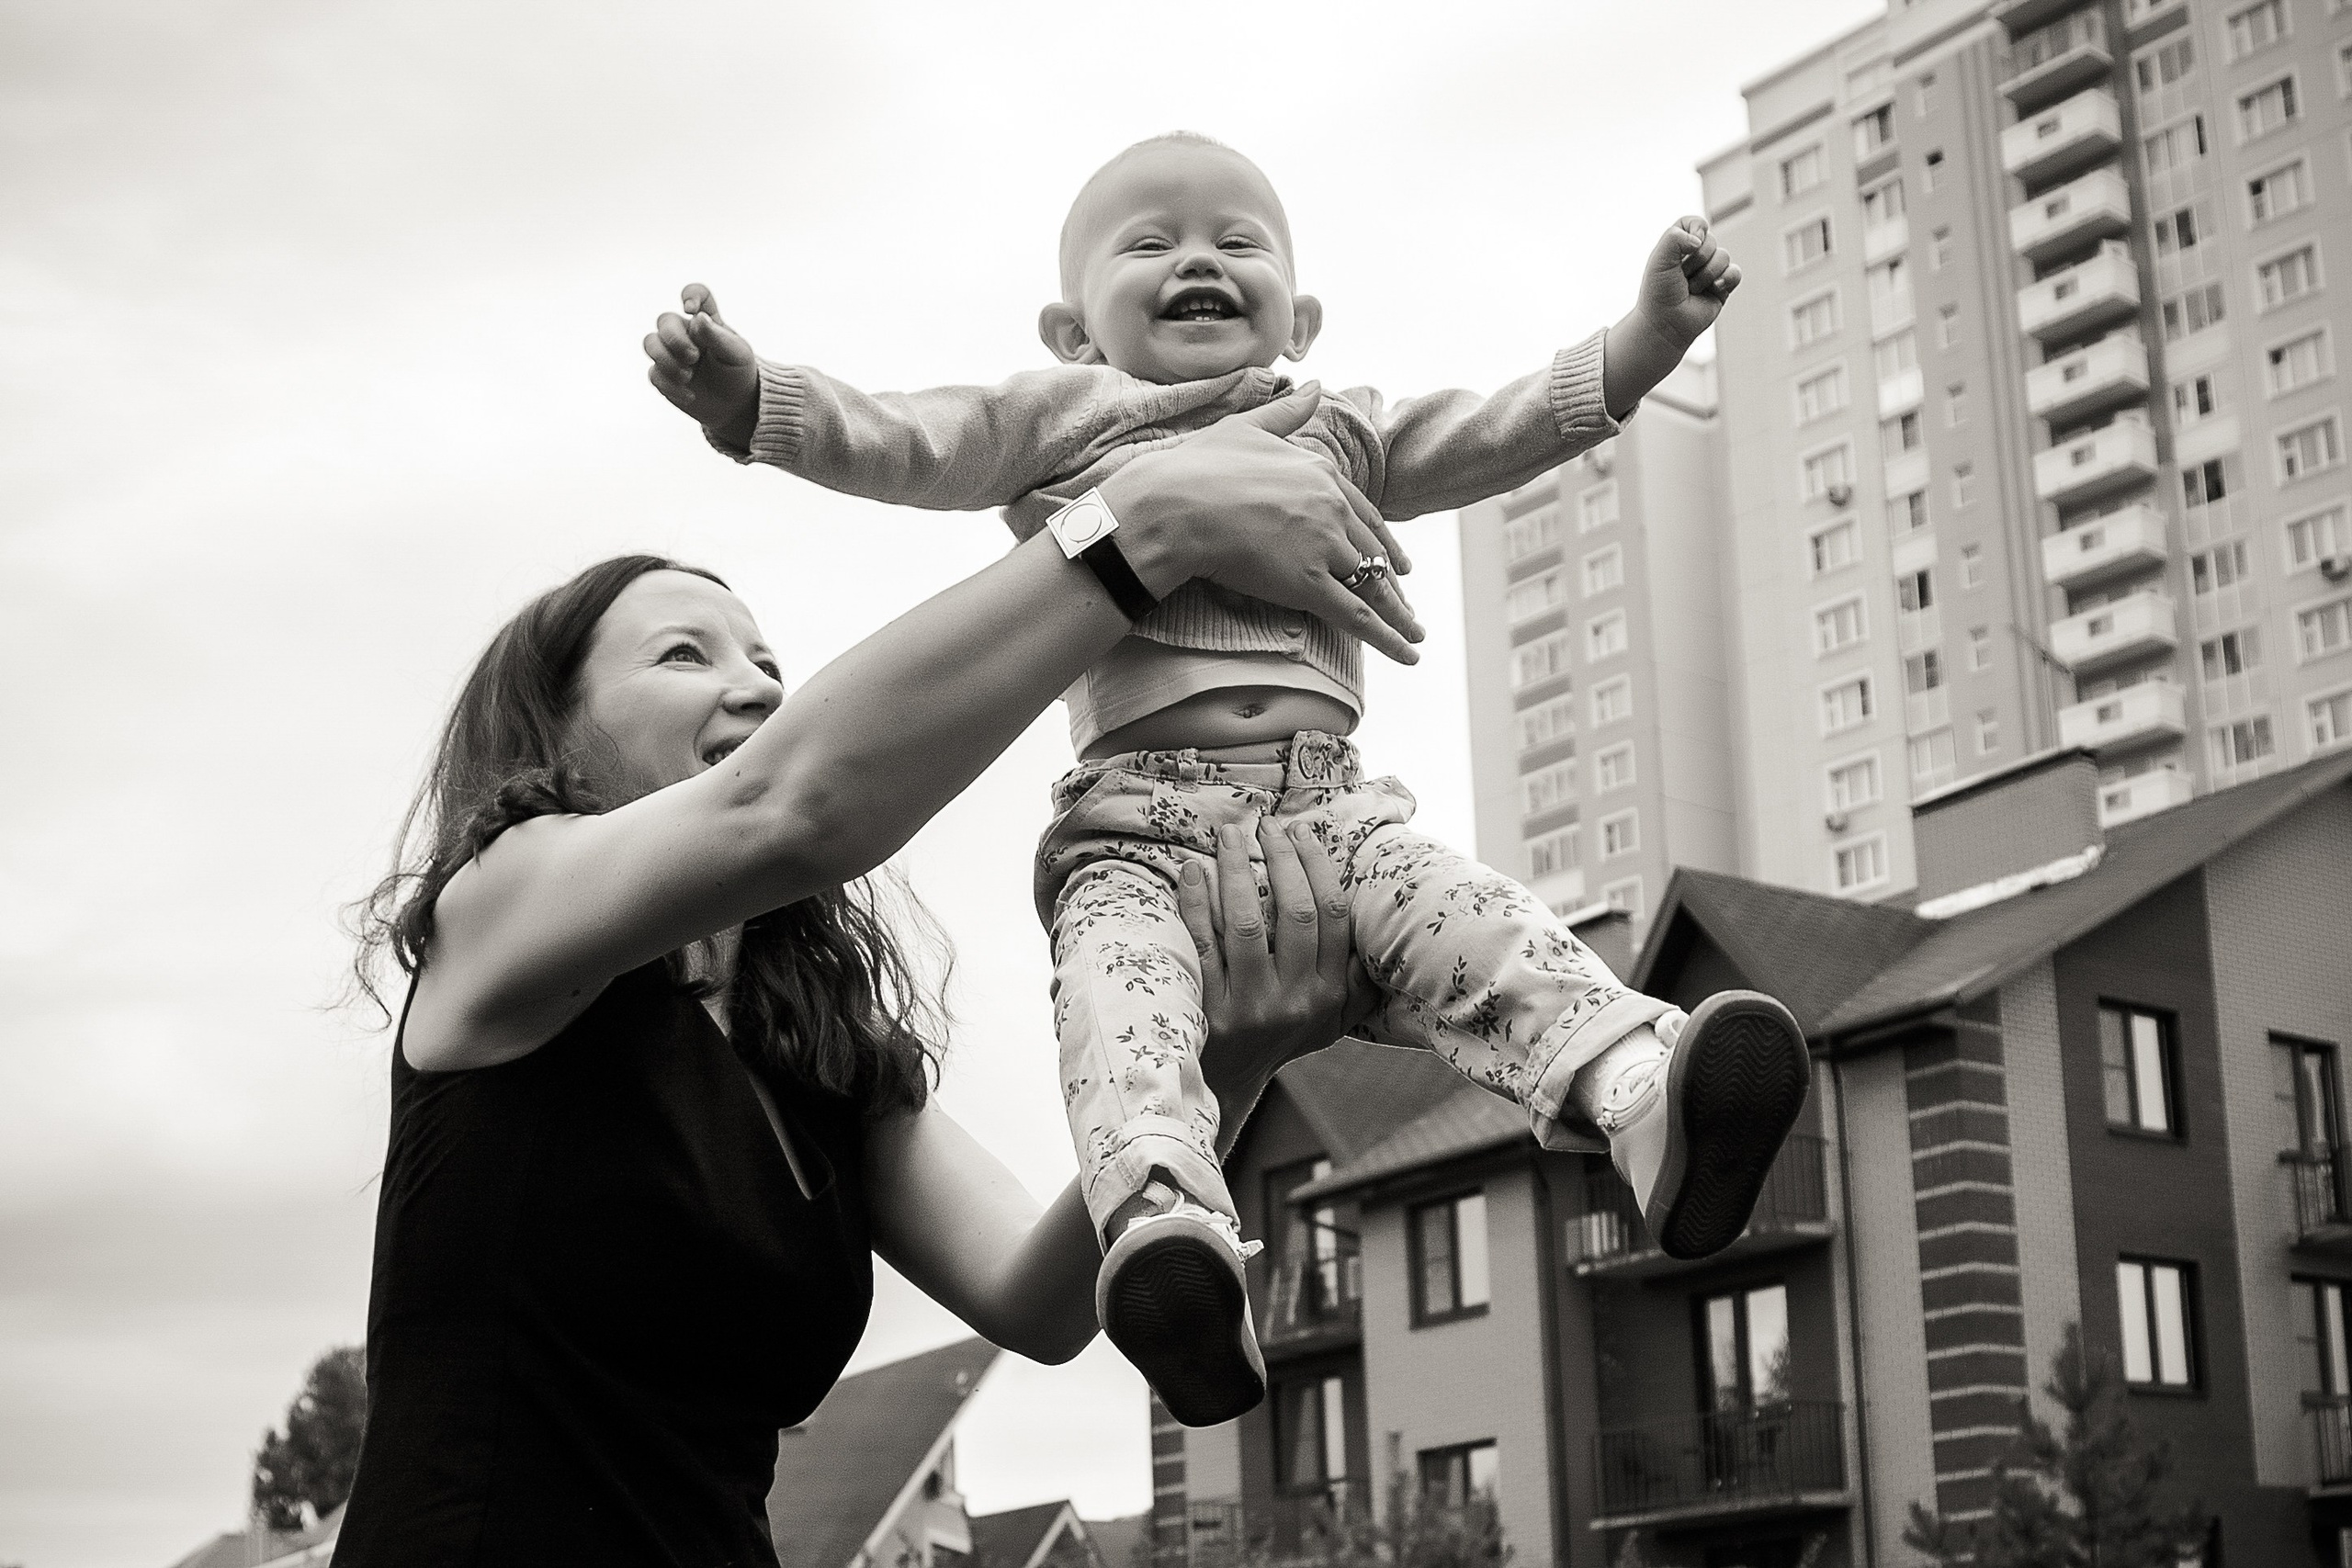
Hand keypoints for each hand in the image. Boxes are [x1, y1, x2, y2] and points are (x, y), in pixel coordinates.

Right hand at [644, 284, 761, 450]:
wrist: (735, 406)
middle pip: (664, 320)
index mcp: (707, 321)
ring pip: (650, 343)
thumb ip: (717, 336)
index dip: (691, 295)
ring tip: (688, 376)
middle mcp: (686, 332)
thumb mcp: (736, 354)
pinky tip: (690, 395)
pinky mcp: (664, 375)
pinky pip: (654, 374)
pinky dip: (670, 386)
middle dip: (675, 339)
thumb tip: (697, 316)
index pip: (696, 294)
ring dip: (665, 360)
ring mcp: (672, 353)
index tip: (691, 310)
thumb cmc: (738, 373)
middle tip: (694, 357)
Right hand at [1097, 386, 1424, 664]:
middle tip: (1407, 606)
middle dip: (1391, 583)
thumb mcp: (1247, 427)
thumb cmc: (1196, 468)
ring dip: (1397, 616)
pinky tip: (1408, 654)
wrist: (1172, 506)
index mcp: (1321, 472)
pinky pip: (1358, 616)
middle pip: (1371, 553)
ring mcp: (1323, 545)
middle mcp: (1331, 507)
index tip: (1396, 560)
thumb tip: (1315, 385)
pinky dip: (1388, 639)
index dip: (1382, 541)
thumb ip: (1287, 413)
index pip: (1364, 514)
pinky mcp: (1308, 583)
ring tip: (1414, 636)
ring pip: (1371, 586)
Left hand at [1180, 813, 1376, 1155]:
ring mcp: (1251, 1007)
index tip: (1301, 833)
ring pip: (1245, 925)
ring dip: (1235, 871)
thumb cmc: (1281, 1036)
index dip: (1318, 868)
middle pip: (1295, 914)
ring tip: (1228, 835)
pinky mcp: (1209, 1011)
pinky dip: (1195, 905)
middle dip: (1281, 860)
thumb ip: (1357, 979)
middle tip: (1266, 824)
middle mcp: (1296, 1001)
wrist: (1225, 1083)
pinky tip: (1191, 872)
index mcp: (1330, 994)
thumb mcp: (1332, 1018)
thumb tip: (1381, 926)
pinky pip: (1202, 946)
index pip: (1333, 917)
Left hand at [1633, 217, 1739, 349]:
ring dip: (1706, 275)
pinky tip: (1715, 288)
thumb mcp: (1658, 260)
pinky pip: (1736, 272)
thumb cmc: (1658, 293)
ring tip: (1692, 289)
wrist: (1665, 324)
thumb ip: (1674, 237)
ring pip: (1723, 256)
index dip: (1695, 227)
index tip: (1688, 244)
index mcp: (1678, 245)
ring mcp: (1710, 270)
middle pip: (1711, 241)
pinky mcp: (1723, 286)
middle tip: (1682, 277)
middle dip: (1696, 260)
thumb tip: (1700, 239)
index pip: (1694, 223)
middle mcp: (1695, 256)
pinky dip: (1726, 278)